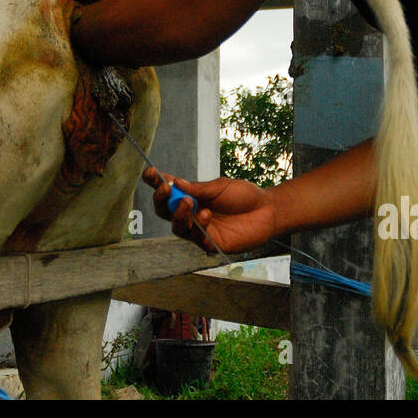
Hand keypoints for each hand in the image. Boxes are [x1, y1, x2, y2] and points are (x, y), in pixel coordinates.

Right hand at [142, 167, 276, 253]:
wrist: (267, 210)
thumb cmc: (243, 196)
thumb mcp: (219, 186)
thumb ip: (197, 189)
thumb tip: (175, 183)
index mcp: (191, 196)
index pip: (167, 191)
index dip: (155, 183)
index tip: (150, 173)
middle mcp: (191, 214)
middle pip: (165, 211)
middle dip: (161, 200)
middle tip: (166, 189)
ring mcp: (199, 230)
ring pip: (177, 227)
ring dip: (179, 214)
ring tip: (189, 202)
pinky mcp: (211, 244)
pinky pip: (196, 239)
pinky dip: (198, 227)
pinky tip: (206, 215)